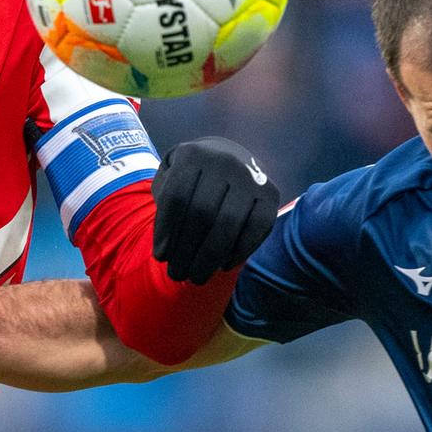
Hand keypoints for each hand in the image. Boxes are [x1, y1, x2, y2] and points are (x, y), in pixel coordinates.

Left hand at [151, 137, 279, 284]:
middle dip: (187, 251)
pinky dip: (240, 252)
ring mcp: (251, 175)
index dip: (166, 231)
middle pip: (202, 213)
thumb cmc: (191, 178)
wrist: (228, 156)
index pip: (176, 198)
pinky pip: (257, 228)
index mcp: (193, 154)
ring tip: (196, 277)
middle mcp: (224, 160)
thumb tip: (165, 252)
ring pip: (228, 224)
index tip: (160, 257)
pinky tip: (223, 266)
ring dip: (209, 258)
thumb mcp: (170, 179)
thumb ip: (163, 206)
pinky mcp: (271, 192)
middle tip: (177, 275)